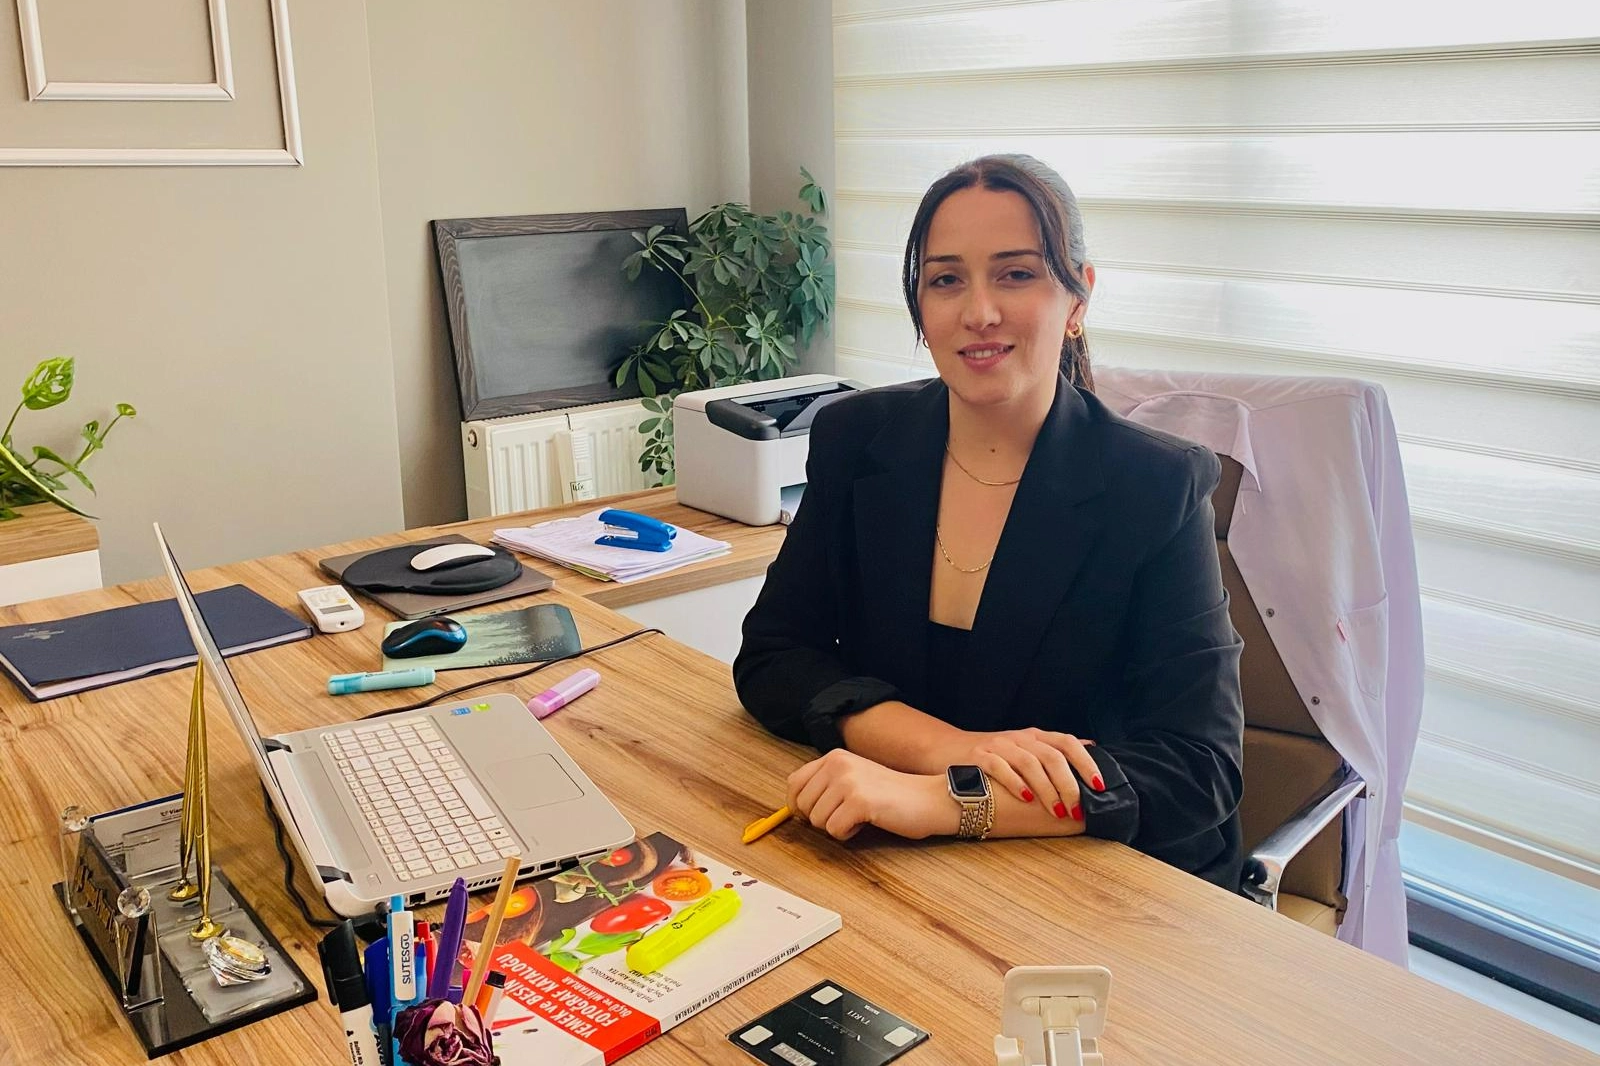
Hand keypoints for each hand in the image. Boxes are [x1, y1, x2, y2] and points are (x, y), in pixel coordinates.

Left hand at [787, 749, 955, 841]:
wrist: (929, 798)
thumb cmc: (892, 795)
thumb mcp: (854, 778)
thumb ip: (826, 785)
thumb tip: (795, 807)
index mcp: (834, 757)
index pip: (794, 783)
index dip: (798, 805)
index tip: (814, 815)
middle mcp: (838, 764)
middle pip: (802, 805)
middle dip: (820, 819)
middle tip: (846, 815)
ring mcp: (848, 781)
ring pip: (817, 821)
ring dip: (837, 827)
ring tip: (861, 816)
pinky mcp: (859, 801)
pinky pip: (835, 830)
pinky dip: (849, 834)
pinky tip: (867, 822)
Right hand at [946, 728, 1101, 819]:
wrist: (947, 748)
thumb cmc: (995, 756)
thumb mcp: (1026, 748)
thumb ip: (1055, 750)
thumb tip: (1091, 748)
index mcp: (1036, 736)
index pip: (1068, 743)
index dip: (1086, 763)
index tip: (1100, 786)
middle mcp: (1020, 738)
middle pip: (1052, 756)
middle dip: (1068, 785)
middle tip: (1076, 809)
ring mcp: (999, 745)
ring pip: (1030, 763)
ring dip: (1047, 789)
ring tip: (1057, 811)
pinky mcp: (979, 756)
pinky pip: (1000, 768)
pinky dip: (1016, 783)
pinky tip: (1026, 799)